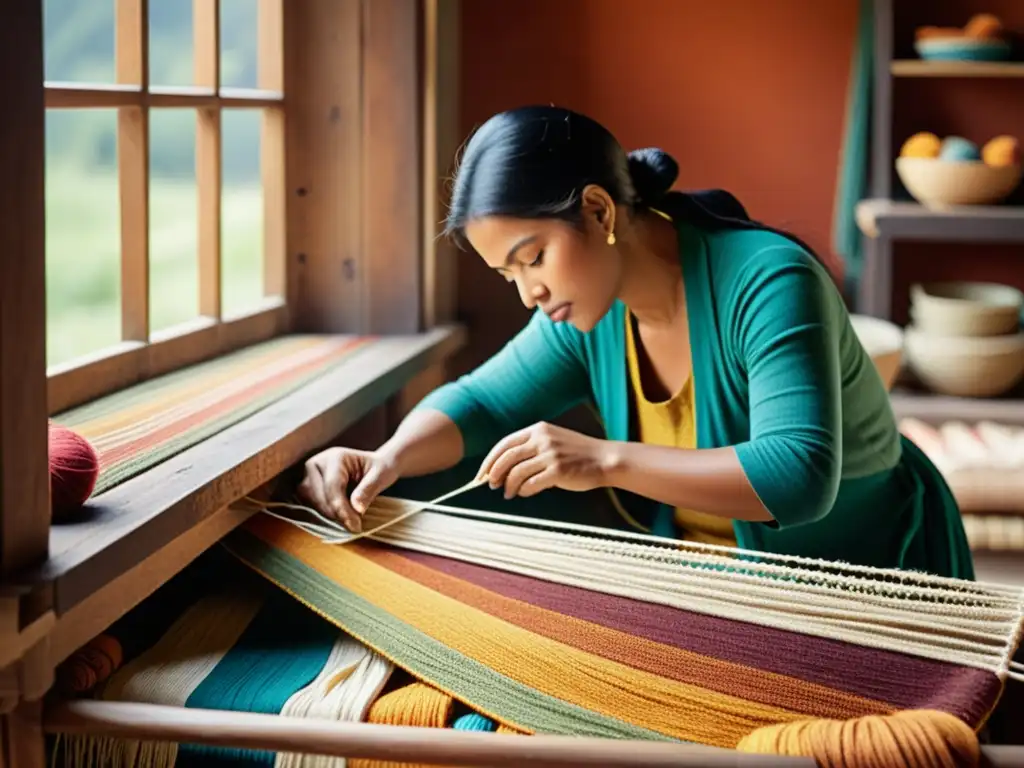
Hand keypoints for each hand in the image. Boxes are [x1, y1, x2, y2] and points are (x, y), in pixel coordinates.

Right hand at [297, 447, 398, 531]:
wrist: (374, 468)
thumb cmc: (379, 469)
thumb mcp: (381, 477)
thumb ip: (368, 491)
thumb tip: (357, 509)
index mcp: (335, 457)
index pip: (332, 486)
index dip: (342, 508)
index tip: (355, 526)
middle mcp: (317, 463)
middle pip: (317, 494)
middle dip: (334, 512)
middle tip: (354, 525)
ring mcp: (309, 475)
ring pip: (309, 500)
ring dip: (328, 514)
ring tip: (349, 519)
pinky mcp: (308, 486)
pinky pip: (308, 504)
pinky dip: (323, 513)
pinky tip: (340, 517)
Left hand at [479, 422, 611, 498]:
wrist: (604, 460)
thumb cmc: (577, 454)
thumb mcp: (553, 441)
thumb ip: (530, 448)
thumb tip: (502, 470)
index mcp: (538, 429)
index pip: (504, 444)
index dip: (490, 460)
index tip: (481, 474)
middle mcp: (542, 439)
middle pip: (506, 458)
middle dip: (494, 474)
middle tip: (491, 485)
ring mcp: (550, 454)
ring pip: (516, 472)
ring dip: (508, 486)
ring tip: (509, 493)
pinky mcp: (558, 471)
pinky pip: (531, 484)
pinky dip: (523, 491)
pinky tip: (524, 493)